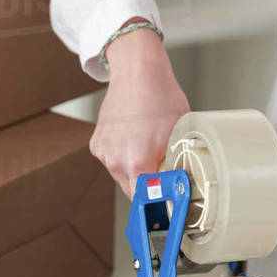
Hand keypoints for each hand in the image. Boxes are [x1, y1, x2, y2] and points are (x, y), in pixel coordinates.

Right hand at [90, 25, 189, 199]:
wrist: (137, 70)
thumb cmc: (161, 97)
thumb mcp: (179, 135)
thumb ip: (175, 166)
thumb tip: (178, 187)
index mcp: (138, 164)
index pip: (146, 203)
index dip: (157, 205)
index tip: (165, 206)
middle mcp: (116, 162)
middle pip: (133, 192)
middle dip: (148, 187)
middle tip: (161, 170)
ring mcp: (104, 154)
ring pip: (122, 177)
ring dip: (135, 171)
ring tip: (146, 146)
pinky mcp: (97, 145)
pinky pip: (112, 161)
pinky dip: (123, 156)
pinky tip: (133, 138)